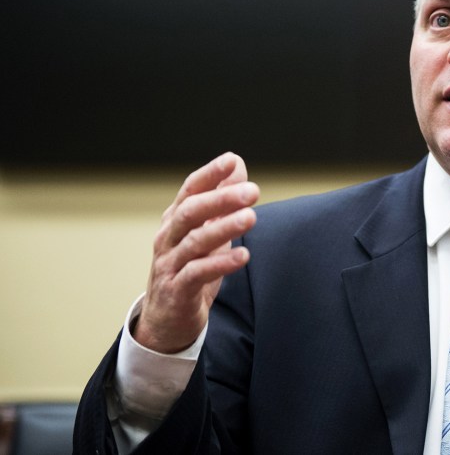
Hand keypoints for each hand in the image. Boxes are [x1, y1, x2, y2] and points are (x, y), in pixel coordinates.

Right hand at [133, 152, 258, 353]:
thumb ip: (221, 199)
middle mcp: (168, 237)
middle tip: (253, 191)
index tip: (232, 160)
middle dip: (221, 199)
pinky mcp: (176, 290)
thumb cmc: (191, 267)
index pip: (190, 190)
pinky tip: (243, 256)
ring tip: (251, 217)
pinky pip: (197, 273)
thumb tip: (237, 165)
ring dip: (224, 228)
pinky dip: (220, 263)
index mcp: (176, 219)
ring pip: (194, 241)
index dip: (210, 174)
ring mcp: (170, 264)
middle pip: (190, 212)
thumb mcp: (208, 230)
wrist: (167, 319)